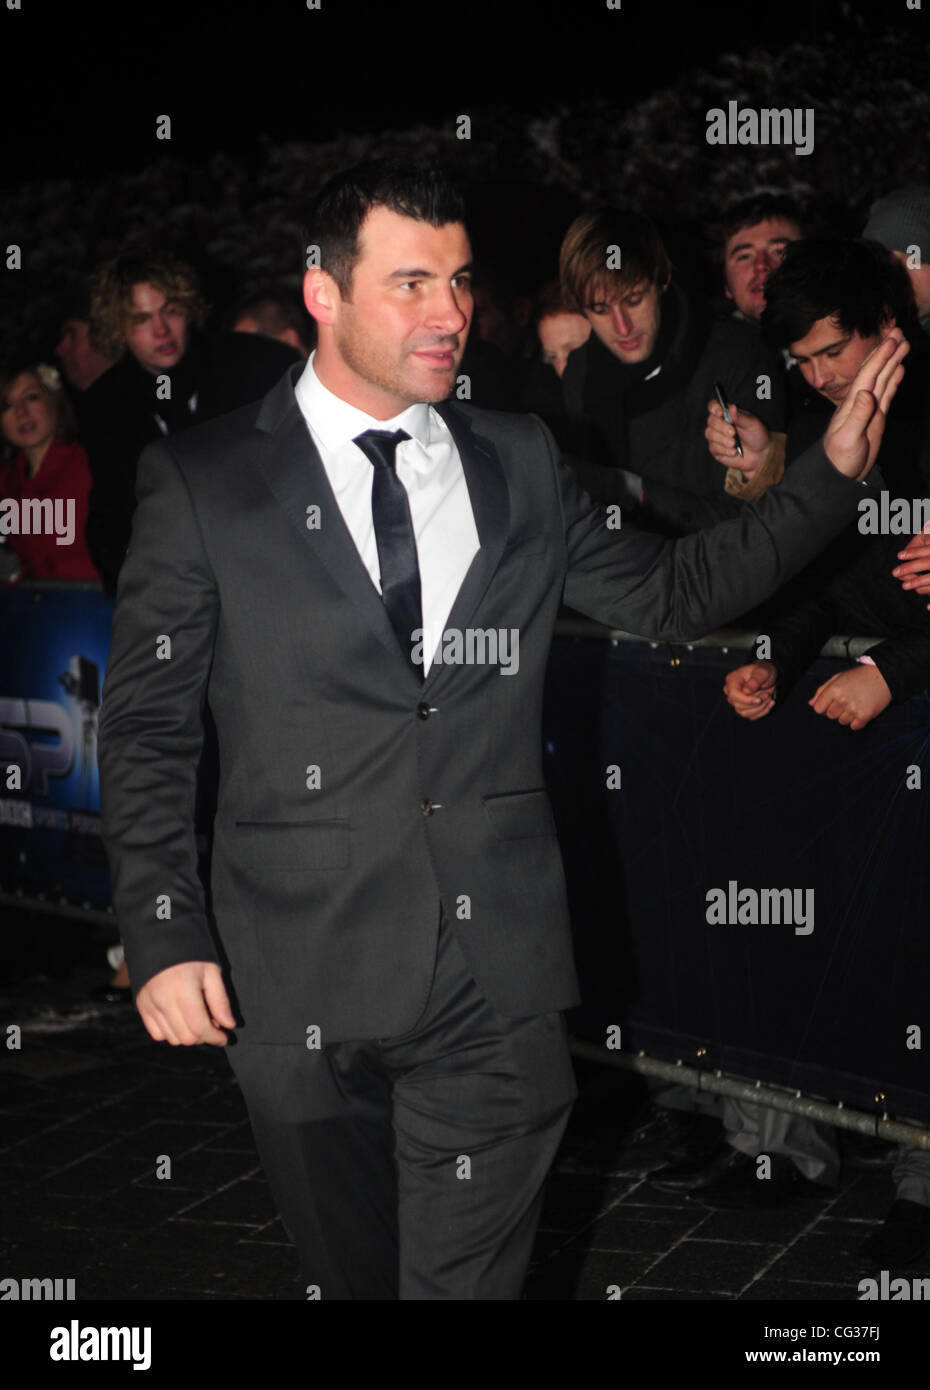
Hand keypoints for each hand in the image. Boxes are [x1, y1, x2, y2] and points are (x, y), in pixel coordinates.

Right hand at [135, 960, 235, 1045]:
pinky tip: (181, 1020)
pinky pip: (157, 1033)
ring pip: (172, 1038)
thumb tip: (229, 1025)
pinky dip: (171, 1033)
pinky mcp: (141, 1006)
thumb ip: (220, 1000)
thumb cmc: (191, 952)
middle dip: (203, 1037)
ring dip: (188, 1036)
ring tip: (197, 1020)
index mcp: (184, 990)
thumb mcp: (211, 971)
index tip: (224, 1037)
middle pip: (186, 1037)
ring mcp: (150, 1004)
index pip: (199, 1027)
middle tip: (213, 1025)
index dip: (215, 1037)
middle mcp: (164, 1000)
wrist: (160, 937)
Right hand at [706, 400, 770, 479]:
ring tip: (734, 443)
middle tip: (733, 432)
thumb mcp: (752, 424)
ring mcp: (716, 437)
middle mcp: (719, 424)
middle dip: (721, 427)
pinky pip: (714, 448)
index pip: (714, 406)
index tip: (720, 412)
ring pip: (710, 434)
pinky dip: (724, 450)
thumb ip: (740, 417)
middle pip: (711, 420)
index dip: (714, 407)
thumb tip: (731, 407)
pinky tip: (734, 452)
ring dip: (722, 439)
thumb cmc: (757, 435)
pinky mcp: (715, 450)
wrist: (760, 453)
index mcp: (727, 413)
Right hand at [723, 660, 776, 719]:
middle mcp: (731, 691)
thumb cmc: (763, 671)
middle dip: (756, 703)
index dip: (746, 700)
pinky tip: (769, 702)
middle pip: (739, 706)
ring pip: (745, 713)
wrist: (766, 675)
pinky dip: (762, 711)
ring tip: (768, 697)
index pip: (734, 695)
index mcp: (732, 680)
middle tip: (767, 694)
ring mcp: (736, 701)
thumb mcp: (762, 672)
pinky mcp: (743, 707)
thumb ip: (755, 680)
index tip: (759, 699)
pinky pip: (751, 716)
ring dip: (761, 708)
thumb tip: (746, 691)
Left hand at [809, 664, 891, 730]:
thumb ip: (822, 690)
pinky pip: (854, 726)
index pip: (818, 708)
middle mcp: (842, 700)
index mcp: (833, 690)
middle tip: (847, 700)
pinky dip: (857, 721)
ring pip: (842, 721)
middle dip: (836, 710)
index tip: (830, 703)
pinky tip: (861, 709)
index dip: (823, 706)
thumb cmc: (860, 676)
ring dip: (847, 715)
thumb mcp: (838, 678)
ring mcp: (853, 709)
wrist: (883, 676)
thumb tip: (811, 703)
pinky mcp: (864, 716)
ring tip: (856, 703)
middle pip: (830, 716)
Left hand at [822, 328, 908, 479]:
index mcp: (852, 403)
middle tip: (899, 331)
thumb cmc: (839, 458)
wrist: (838, 475)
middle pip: (875, 371)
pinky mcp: (875, 417)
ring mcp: (868, 408)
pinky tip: (899, 369)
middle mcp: (860, 401)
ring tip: (903, 344)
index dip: (880, 357)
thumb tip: (867, 394)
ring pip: (883, 379)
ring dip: (892, 361)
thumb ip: (858, 416)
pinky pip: (886, 393)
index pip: (868, 375)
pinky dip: (893, 380)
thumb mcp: (848, 438)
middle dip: (886, 351)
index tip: (892, 340)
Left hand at [893, 524, 929, 601]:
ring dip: (918, 583)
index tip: (899, 555)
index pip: (928, 550)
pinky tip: (927, 607)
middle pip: (929, 563)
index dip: (914, 552)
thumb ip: (927, 540)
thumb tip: (910, 549)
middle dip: (911, 568)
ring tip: (904, 586)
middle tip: (895, 572)